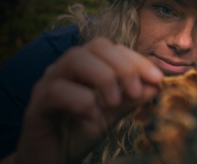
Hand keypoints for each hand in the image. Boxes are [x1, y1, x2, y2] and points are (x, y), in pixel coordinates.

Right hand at [14, 38, 162, 163]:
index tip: (157, 79)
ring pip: (75, 59)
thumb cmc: (81, 131)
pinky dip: (81, 101)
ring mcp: (49, 82)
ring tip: (115, 103)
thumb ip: (131, 98)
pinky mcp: (36, 103)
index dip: (138, 60)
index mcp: (87, 66)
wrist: (54, 159)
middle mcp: (67, 68)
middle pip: (96, 46)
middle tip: (137, 92)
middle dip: (123, 66)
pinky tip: (93, 117)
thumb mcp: (113, 114)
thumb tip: (155, 85)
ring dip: (103, 78)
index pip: (114, 49)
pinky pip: (57, 90)